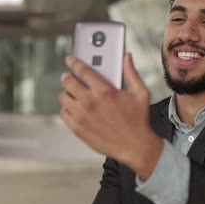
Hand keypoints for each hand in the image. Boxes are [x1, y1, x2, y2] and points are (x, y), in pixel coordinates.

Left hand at [58, 53, 163, 178]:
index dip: (74, 62)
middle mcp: (90, 102)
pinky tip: (75, 108)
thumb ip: (131, 73)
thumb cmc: (138, 120)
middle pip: (68, 82)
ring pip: (63, 97)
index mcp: (105, 91)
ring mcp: (82, 116)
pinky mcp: (77, 128)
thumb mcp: (140, 93)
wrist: (135, 146)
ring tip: (74, 93)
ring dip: (67, 93)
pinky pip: (64, 113)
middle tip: (70, 77)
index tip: (70, 60)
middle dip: (68, 76)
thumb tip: (127, 57)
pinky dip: (67, 108)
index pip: (82, 70)